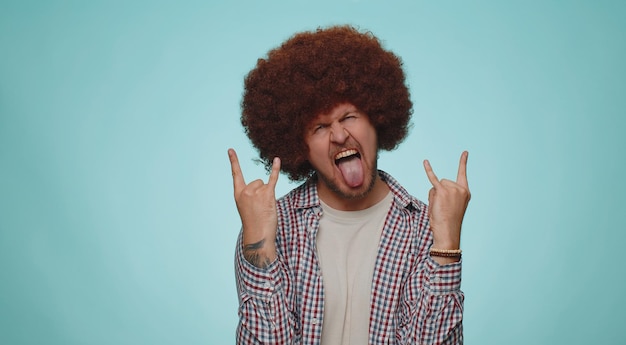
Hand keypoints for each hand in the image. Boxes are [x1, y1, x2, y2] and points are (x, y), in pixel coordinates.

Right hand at [228, 148, 280, 267]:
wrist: (258, 235)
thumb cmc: (254, 224)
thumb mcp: (247, 208)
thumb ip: (251, 195)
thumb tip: (263, 184)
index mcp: (238, 194)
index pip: (235, 174)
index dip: (233, 161)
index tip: (230, 149)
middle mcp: (245, 191)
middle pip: (257, 181)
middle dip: (261, 192)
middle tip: (260, 208)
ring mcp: (255, 192)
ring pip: (264, 184)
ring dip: (267, 194)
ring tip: (264, 208)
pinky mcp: (267, 194)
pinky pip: (272, 178)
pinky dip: (276, 169)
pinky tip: (277, 160)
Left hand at [423, 151, 470, 249]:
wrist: (447, 231)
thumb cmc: (448, 222)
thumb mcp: (451, 205)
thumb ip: (446, 193)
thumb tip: (435, 187)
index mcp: (466, 192)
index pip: (463, 174)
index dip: (463, 162)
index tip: (465, 152)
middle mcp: (460, 189)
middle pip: (443, 182)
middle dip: (439, 193)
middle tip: (442, 207)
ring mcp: (452, 189)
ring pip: (436, 185)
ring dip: (433, 196)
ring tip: (438, 207)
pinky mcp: (442, 191)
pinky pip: (432, 178)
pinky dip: (428, 170)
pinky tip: (425, 161)